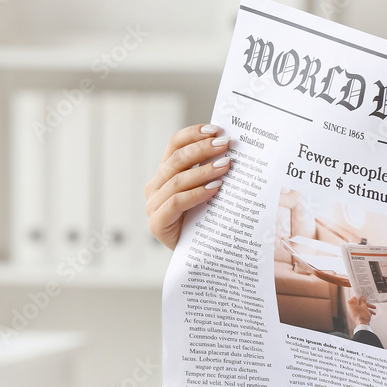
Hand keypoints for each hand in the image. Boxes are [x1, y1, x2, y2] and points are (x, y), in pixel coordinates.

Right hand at [145, 125, 231, 249]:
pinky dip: (196, 193)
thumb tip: (233, 146)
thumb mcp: (209, 190)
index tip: (216, 129)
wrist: (201, 256)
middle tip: (226, 145)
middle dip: (202, 149)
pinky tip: (215, 189)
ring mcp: (153, 206)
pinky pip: (176, 202)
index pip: (174, 145)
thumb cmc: (207, 221)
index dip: (193, 134)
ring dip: (203, 170)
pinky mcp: (157, 224)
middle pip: (176, 160)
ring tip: (226, 166)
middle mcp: (154, 188)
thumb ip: (212, 170)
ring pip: (176, 180)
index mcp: (164, 174)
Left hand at [347, 295, 376, 325]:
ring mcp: (352, 311)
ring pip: (361, 308)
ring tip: (373, 312)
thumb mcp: (364, 306)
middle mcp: (350, 307)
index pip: (356, 297)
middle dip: (367, 305)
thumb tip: (362, 297)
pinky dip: (365, 312)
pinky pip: (360, 311)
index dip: (361, 298)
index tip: (365, 298)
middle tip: (372, 306)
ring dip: (368, 309)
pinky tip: (370, 314)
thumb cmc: (362, 316)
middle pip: (359, 303)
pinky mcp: (354, 315)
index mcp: (351, 302)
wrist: (362, 325)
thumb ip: (363, 300)